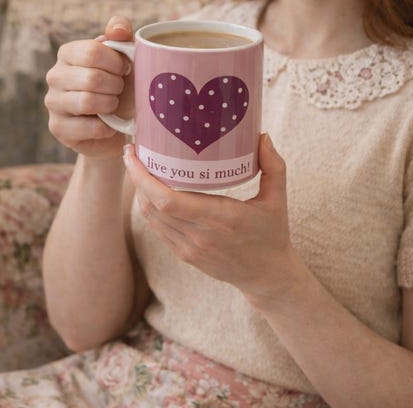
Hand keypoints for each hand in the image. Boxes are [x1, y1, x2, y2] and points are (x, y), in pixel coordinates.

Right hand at [44, 15, 133, 158]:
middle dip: (116, 86)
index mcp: (68, 53)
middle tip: (120, 90)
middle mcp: (54, 75)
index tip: (125, 70)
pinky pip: (90, 127)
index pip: (92, 52)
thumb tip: (117, 28)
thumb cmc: (119, 87)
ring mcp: (53, 102)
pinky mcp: (58, 128)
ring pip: (87, 101)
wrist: (116, 125)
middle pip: (91, 78)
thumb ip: (121, 35)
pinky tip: (109, 125)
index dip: (117, 63)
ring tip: (114, 105)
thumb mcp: (124, 59)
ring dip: (110, 105)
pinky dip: (107, 128)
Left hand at [123, 134, 299, 303]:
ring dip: (140, 193)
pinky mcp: (185, 255)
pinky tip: (151, 192)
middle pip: (151, 206)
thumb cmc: (272, 235)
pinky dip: (150, 209)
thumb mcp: (278, 200)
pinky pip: (158, 229)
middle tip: (134, 153)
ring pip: (150, 218)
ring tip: (140, 169)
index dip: (143, 178)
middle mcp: (199, 235)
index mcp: (220, 218)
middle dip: (136, 179)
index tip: (134, 154)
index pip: (167, 200)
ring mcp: (189, 248)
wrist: (267, 276)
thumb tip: (263, 136)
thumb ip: (274, 166)